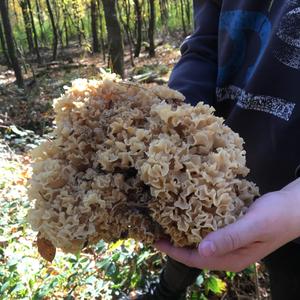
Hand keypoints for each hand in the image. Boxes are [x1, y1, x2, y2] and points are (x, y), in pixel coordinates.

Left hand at [155, 178, 299, 271]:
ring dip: (185, 235)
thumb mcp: (253, 226)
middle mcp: (230, 253)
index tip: (157, 242)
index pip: (197, 260)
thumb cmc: (276, 216)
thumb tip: (201, 250)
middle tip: (158, 230)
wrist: (293, 207)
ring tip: (168, 223)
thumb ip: (230, 238)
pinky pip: (210, 231)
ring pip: (202, 242)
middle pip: (197, 253)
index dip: (176, 252)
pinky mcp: (233, 231)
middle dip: (177, 245)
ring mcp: (232, 243)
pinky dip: (197, 226)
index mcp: (233, 258)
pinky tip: (188, 215)